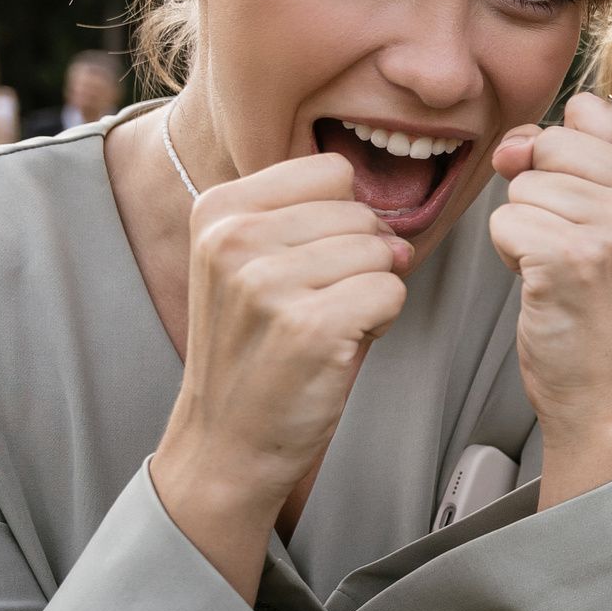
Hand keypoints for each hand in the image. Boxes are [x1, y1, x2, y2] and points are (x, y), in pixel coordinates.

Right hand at [153, 153, 412, 599]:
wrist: (227, 439)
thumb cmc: (256, 350)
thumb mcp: (255, 264)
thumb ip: (311, 220)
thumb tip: (393, 229)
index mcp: (219, 210)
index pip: (332, 171)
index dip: (343, 218)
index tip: (312, 262)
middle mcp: (234, 239)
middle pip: (360, 212)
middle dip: (360, 259)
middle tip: (318, 305)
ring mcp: (266, 282)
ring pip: (379, 252)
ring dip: (370, 291)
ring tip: (324, 326)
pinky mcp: (307, 326)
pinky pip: (390, 292)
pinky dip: (381, 320)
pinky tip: (338, 346)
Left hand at [488, 92, 611, 504]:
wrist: (600, 386)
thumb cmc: (599, 298)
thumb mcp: (608, 210)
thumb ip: (564, 152)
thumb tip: (511, 144)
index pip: (589, 110)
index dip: (567, 156)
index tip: (593, 207)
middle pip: (551, 142)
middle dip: (541, 191)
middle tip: (573, 243)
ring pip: (523, 185)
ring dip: (525, 228)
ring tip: (561, 267)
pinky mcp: (571, 257)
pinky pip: (504, 221)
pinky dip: (509, 255)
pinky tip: (544, 284)